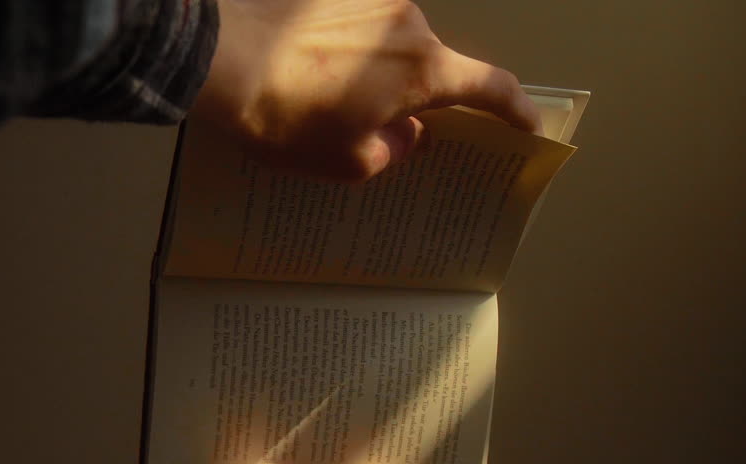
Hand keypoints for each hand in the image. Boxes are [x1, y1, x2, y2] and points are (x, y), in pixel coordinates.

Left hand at [192, 0, 540, 180]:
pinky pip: (349, 21)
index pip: (489, 86)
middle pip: (426, 63)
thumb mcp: (345, 161)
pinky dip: (335, 46)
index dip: (513, 107)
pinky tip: (297, 67)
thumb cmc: (284, 117)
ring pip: (383, 41)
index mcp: (423, 67)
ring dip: (364, 68)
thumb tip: (408, 133)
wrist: (218, 56)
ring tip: (312, 97)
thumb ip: (393, 150)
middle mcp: (407, 20)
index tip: (527, 122)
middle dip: (406, 97)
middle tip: (364, 126)